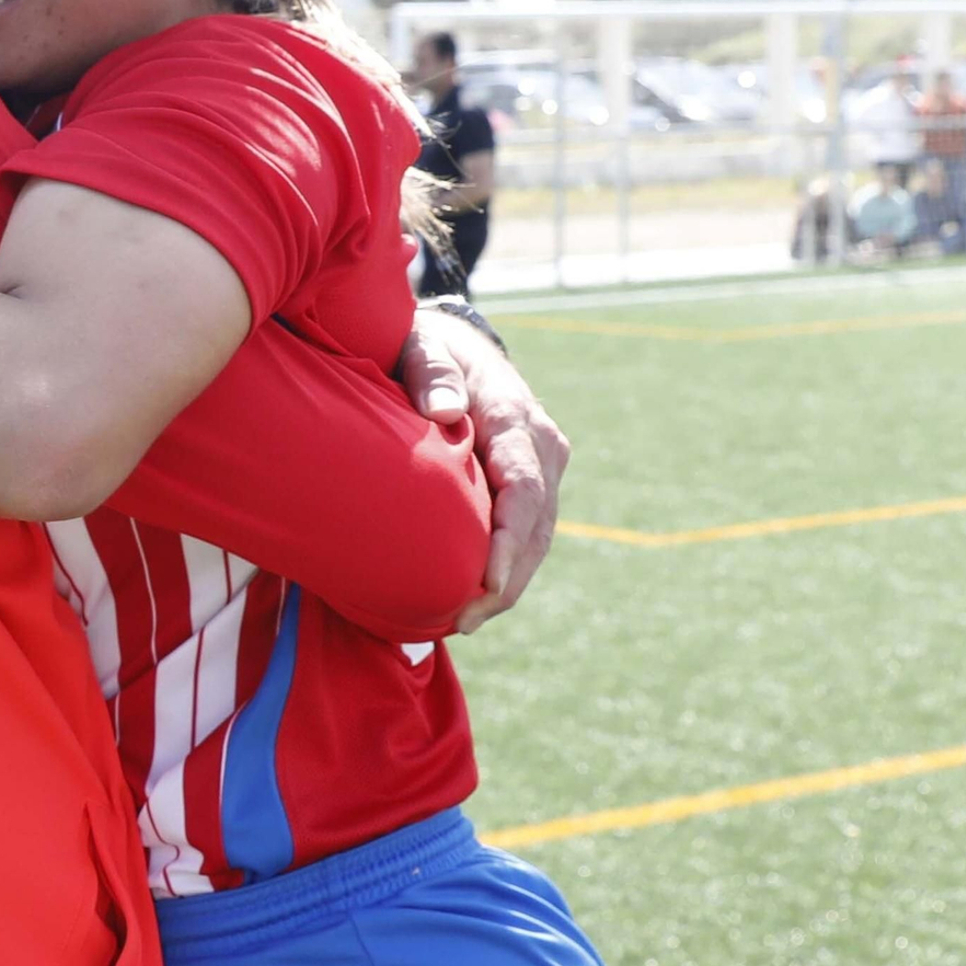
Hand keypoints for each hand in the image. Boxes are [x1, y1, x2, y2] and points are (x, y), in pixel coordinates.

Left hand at [398, 316, 568, 631]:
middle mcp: (541, 446)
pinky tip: (475, 600)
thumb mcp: (422, 347)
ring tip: (467, 622)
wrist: (455, 343)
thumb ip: (431, 373)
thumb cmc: (428, 347)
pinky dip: (507, 569)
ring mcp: (543, 466)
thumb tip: (443, 412)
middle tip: (465, 621)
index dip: (508, 541)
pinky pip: (528, 533)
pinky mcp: (534, 482)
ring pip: (537, 538)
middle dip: (506, 580)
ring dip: (508, 585)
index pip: (523, 489)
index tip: (487, 583)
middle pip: (536, 526)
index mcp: (516, 417)